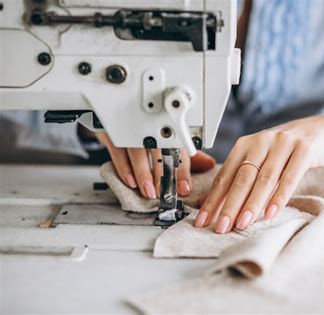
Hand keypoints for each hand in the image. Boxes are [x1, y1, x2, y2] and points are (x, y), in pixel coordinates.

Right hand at [96, 133, 215, 198]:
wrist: (114, 109)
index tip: (184, 188)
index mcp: (165, 129)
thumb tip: (209, 164)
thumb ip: (185, 155)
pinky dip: (124, 167)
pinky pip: (117, 150)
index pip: (178, 150)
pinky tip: (130, 181)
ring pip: (137, 150)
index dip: (182, 171)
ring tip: (149, 191)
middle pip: (158, 150)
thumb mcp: (166, 139)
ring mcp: (128, 128)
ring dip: (143, 173)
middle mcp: (148, 127)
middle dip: (162, 173)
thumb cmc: (144, 128)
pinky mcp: (110, 131)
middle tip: (164, 192)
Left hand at [194, 113, 323, 232]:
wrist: (320, 131)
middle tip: (221, 227)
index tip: (203, 221)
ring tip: (243, 223)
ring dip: (252, 203)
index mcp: (245, 145)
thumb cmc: (284, 150)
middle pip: (242, 177)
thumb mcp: (259, 160)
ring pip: (264, 178)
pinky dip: (279, 196)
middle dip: (229, 205)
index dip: (212, 199)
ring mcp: (283, 144)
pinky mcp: (304, 150)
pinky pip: (290, 177)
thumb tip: (206, 202)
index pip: (225, 175)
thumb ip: (236, 180)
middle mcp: (261, 141)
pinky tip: (271, 213)